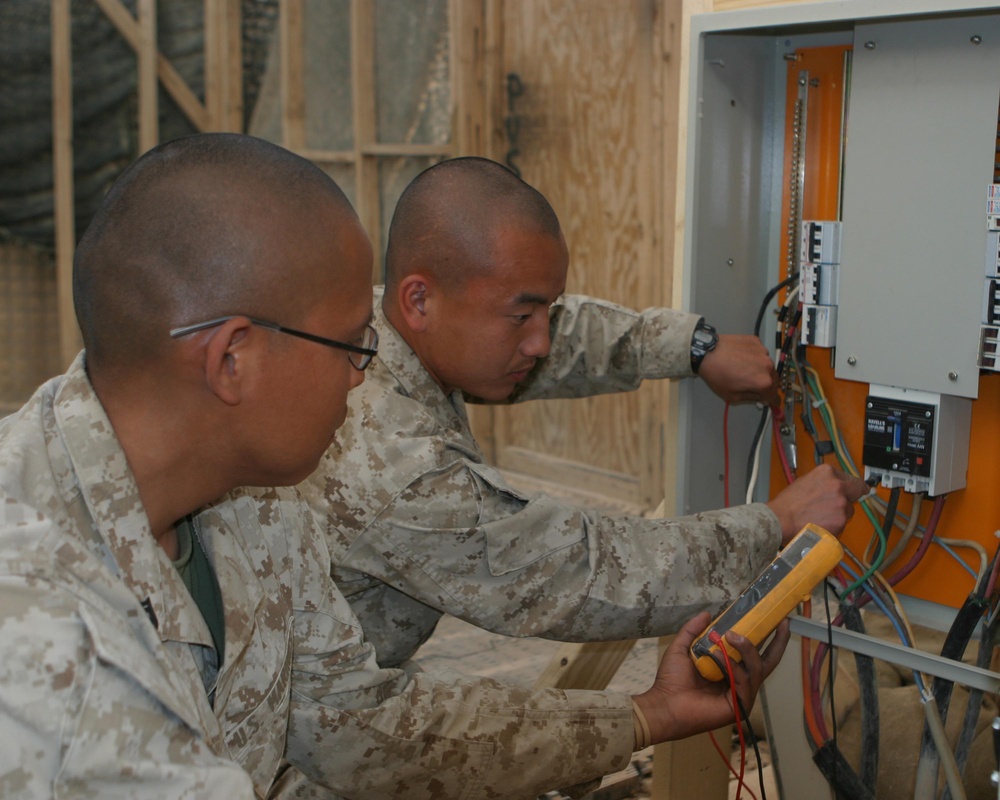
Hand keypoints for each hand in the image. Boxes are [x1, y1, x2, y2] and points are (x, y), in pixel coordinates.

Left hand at [632, 612, 789, 742]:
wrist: (664, 703)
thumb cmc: (671, 679)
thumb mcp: (682, 648)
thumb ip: (693, 630)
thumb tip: (707, 614)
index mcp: (730, 668)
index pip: (752, 652)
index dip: (764, 636)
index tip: (773, 618)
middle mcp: (739, 680)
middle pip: (767, 662)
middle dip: (778, 642)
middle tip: (781, 624)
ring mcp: (741, 694)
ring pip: (757, 669)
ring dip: (747, 649)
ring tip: (732, 636)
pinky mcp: (739, 705)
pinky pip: (744, 683)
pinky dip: (733, 668)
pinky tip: (719, 657)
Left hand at [697, 334, 778, 406]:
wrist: (706, 353)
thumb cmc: (717, 374)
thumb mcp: (732, 396)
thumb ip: (751, 398)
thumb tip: (761, 399)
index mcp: (763, 382)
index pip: (774, 395)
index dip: (772, 400)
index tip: (771, 401)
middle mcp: (767, 366)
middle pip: (774, 380)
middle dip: (767, 385)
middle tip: (755, 386)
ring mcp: (763, 351)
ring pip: (767, 365)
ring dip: (761, 369)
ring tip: (745, 370)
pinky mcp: (756, 341)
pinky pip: (760, 352)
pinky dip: (755, 356)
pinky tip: (742, 358)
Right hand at [766, 463, 869, 542]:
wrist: (781, 519)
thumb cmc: (788, 503)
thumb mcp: (805, 482)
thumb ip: (824, 482)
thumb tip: (834, 487)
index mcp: (827, 472)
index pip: (850, 477)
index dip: (852, 485)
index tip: (858, 488)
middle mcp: (837, 485)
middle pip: (856, 491)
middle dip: (851, 497)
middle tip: (844, 503)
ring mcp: (841, 503)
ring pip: (849, 509)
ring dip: (840, 513)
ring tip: (822, 517)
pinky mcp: (841, 519)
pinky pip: (843, 522)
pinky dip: (835, 525)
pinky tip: (822, 524)